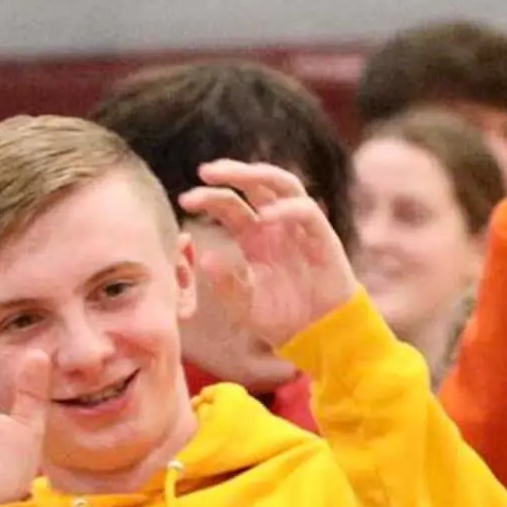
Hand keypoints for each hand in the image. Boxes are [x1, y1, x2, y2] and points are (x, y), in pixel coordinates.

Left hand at [177, 159, 356, 347]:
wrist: (315, 335)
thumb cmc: (279, 319)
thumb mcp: (242, 305)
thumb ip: (224, 283)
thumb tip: (203, 258)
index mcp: (252, 237)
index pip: (230, 206)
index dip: (209, 198)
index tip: (185, 200)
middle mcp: (275, 225)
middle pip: (254, 186)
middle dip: (230, 174)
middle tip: (205, 171)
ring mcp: (299, 227)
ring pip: (282, 186)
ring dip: (259, 176)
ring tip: (235, 175)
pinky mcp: (321, 236)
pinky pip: (306, 212)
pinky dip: (286, 209)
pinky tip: (265, 215)